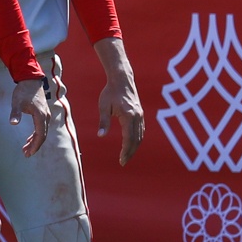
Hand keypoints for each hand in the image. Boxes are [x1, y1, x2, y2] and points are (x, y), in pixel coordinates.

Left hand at [9, 77, 51, 157]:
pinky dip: (35, 135)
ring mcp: (45, 115)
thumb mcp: (17, 102)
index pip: (40, 135)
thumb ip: (15, 113)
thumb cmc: (23, 91)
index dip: (35, 146)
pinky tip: (29, 139)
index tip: (28, 153)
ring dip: (34, 141)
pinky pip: (41, 127)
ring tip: (25, 149)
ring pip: (42, 132)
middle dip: (34, 146)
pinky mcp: (42, 113)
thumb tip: (12, 123)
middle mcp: (45, 116)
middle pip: (42, 136)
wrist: (30, 80)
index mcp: (40, 116)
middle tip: (26, 154)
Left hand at [94, 38, 144, 164]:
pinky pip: (141, 130)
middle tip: (123, 162)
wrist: (122, 79)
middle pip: (136, 140)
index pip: (129, 139)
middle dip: (130, 152)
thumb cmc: (110, 92)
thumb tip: (100, 136)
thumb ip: (103, 122)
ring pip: (140, 136)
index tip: (121, 160)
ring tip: (127, 156)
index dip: (126, 151)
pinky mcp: (140, 113)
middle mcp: (137, 117)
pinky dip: (137, 139)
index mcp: (128, 116)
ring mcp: (140, 115)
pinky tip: (132, 144)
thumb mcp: (103, 106)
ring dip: (134, 147)